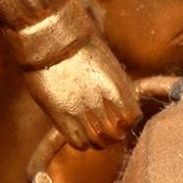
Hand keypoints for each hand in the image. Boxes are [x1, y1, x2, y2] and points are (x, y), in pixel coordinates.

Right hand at [23, 34, 140, 148]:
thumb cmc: (80, 47)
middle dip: (116, 134)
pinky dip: (82, 142)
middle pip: (116, 133)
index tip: (123, 119)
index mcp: (115, 86)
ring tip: (95, 134)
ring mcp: (79, 108)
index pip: (132, 117)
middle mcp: (99, 100)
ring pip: (97, 141)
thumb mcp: (108, 64)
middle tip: (110, 131)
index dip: (129, 121)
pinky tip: (80, 133)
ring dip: (99, 141)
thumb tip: (124, 104)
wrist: (50, 41)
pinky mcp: (60, 114)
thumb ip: (117, 86)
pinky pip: (77, 141)